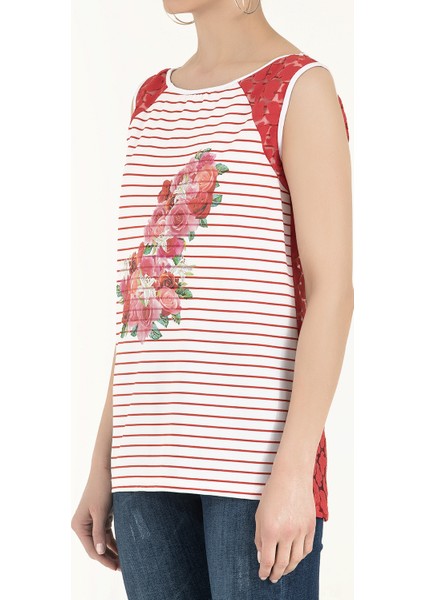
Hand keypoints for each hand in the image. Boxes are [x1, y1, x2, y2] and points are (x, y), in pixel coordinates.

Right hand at [71, 465, 119, 571]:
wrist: (107, 469)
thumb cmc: (102, 488)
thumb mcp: (101, 511)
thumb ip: (99, 532)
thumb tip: (99, 553)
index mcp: (79, 525)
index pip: (91, 549)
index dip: (104, 560)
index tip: (116, 567)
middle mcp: (83, 525)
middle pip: (96, 547)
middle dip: (109, 557)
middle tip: (123, 567)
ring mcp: (91, 521)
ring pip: (102, 542)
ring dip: (112, 551)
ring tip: (125, 562)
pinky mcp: (100, 517)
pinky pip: (106, 534)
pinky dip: (114, 541)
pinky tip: (123, 549)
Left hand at [254, 466, 315, 582]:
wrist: (292, 477)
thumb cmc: (273, 493)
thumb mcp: (259, 515)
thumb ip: (260, 537)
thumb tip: (262, 556)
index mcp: (271, 530)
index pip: (268, 560)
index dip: (264, 571)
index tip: (263, 575)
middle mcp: (287, 533)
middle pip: (282, 564)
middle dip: (276, 574)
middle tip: (273, 578)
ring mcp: (301, 531)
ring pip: (296, 559)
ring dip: (289, 568)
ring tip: (283, 571)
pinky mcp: (310, 527)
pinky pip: (307, 549)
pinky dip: (301, 556)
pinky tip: (295, 557)